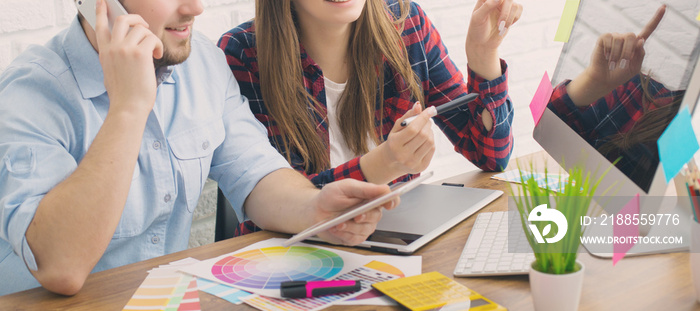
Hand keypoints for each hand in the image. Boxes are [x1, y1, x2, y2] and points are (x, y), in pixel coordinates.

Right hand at [94, 0, 163, 116]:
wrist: (128, 106)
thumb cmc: (124, 94)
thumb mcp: (112, 71)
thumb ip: (115, 57)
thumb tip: (126, 48)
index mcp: (105, 52)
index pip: (100, 25)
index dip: (102, 11)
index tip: (103, 1)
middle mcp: (113, 47)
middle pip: (123, 19)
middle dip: (137, 19)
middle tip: (145, 27)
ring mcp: (125, 49)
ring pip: (142, 29)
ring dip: (152, 38)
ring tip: (153, 52)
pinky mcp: (140, 53)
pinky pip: (152, 38)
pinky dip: (157, 45)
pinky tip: (156, 56)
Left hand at [311, 179, 396, 245]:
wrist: (315, 211)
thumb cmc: (330, 197)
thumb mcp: (345, 187)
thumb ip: (364, 189)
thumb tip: (384, 189)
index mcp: (372, 198)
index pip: (390, 200)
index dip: (392, 202)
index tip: (388, 203)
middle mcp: (371, 213)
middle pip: (377, 216)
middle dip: (365, 216)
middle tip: (356, 216)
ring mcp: (364, 227)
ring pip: (365, 229)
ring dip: (350, 226)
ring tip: (338, 222)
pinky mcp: (355, 238)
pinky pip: (355, 239)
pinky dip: (344, 233)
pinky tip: (336, 228)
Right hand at [360, 102, 435, 183]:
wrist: (391, 162)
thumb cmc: (394, 141)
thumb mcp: (397, 127)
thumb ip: (408, 116)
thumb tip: (418, 105)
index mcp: (394, 144)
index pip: (413, 129)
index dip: (423, 117)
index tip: (430, 109)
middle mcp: (403, 155)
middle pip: (423, 135)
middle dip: (427, 124)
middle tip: (426, 120)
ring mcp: (413, 163)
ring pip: (430, 142)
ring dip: (430, 132)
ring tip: (424, 130)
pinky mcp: (421, 167)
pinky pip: (432, 149)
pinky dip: (431, 141)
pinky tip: (425, 140)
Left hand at [466, 0, 521, 79]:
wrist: (482, 43)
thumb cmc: (477, 30)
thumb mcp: (478, 18)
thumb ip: (487, 6)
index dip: (500, 2)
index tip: (498, 6)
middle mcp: (495, 0)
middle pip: (508, 0)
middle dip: (505, 13)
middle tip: (499, 24)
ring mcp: (504, 6)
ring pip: (515, 6)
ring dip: (509, 19)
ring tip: (500, 27)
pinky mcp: (511, 12)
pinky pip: (519, 10)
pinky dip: (514, 19)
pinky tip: (505, 26)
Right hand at [585, 5, 664, 90]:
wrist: (604, 79)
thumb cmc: (619, 74)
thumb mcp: (635, 67)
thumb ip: (640, 54)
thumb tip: (641, 40)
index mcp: (636, 44)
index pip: (648, 29)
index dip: (656, 18)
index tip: (664, 7)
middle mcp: (626, 38)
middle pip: (632, 36)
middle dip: (628, 51)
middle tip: (623, 63)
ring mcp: (615, 37)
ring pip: (620, 38)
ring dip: (617, 54)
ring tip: (612, 63)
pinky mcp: (604, 38)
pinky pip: (610, 38)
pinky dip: (609, 50)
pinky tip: (606, 56)